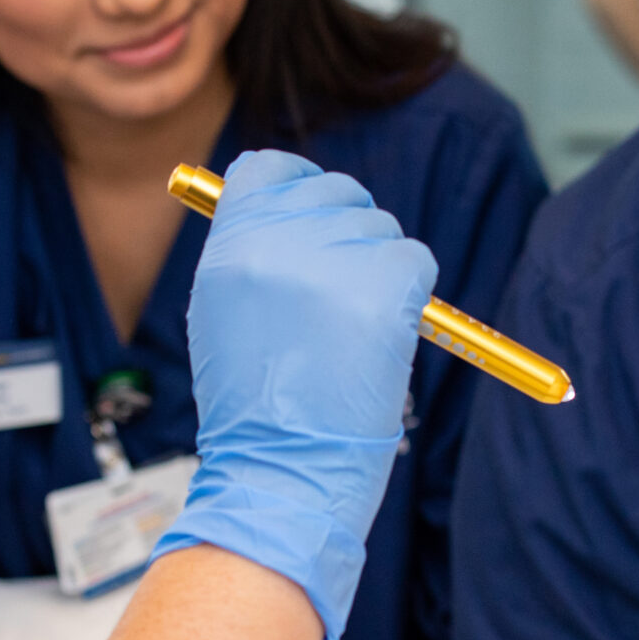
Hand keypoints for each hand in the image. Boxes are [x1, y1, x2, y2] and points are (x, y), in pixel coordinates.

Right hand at [153, 151, 435, 639]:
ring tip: (348, 336)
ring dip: (378, 272)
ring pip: (382, 230)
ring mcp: (335, 261)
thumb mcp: (223, 313)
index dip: (298, 187)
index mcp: (230, 242)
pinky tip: (381, 340)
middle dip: (349, 232)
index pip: (270, 168)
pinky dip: (409, 296)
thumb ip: (252, 253)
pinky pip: (415, 261)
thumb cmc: (252, 408)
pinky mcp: (386, 288)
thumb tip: (293, 211)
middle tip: (344, 294)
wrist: (278, 471)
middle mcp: (279, 239)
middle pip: (336, 192)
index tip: (313, 214)